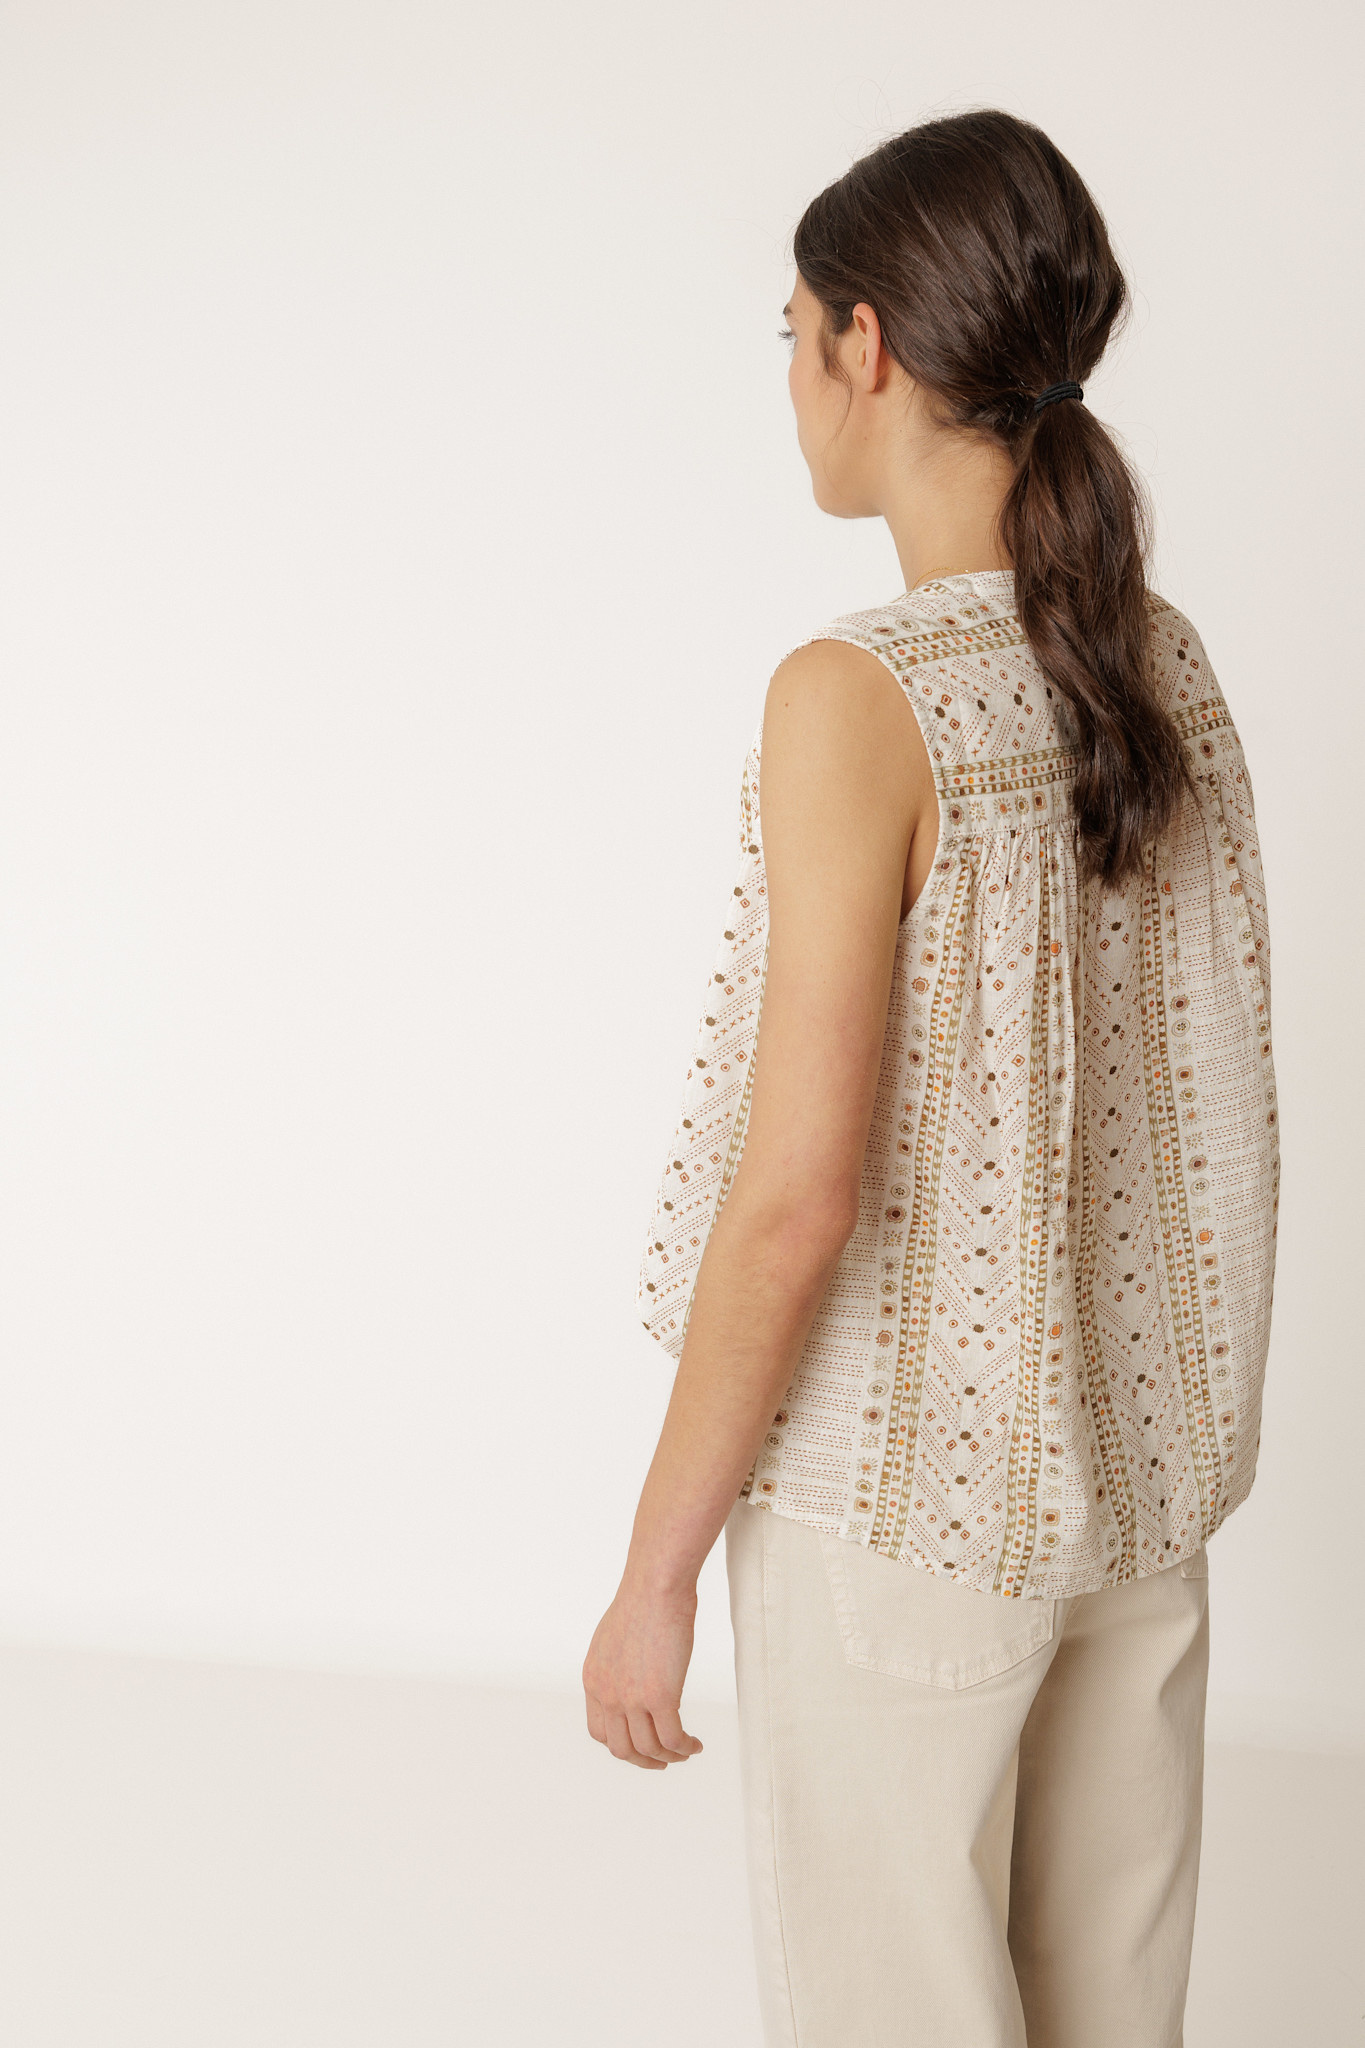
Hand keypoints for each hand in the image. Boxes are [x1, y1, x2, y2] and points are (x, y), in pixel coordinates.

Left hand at [582, 1577, 704, 1769]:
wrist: (656, 1586)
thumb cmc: (643, 1600)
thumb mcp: (615, 1638)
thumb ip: (618, 1666)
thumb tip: (634, 1678)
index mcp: (594, 1680)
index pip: (599, 1731)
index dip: (621, 1744)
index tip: (640, 1745)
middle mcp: (607, 1694)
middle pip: (621, 1749)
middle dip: (643, 1761)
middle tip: (663, 1761)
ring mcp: (631, 1698)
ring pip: (648, 1749)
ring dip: (669, 1757)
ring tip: (686, 1751)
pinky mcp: (660, 1697)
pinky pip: (672, 1739)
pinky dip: (684, 1748)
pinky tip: (695, 1744)